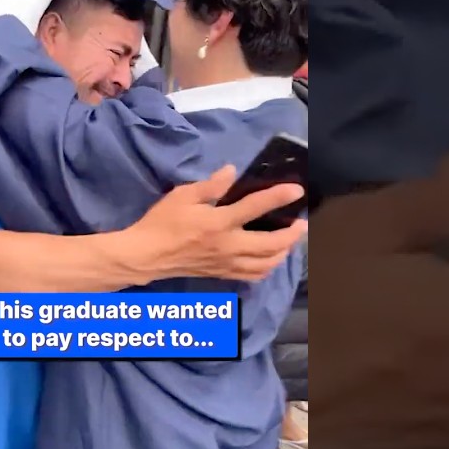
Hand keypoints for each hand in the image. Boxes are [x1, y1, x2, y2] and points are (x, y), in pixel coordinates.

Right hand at [121, 166, 307, 282]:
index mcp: (219, 223)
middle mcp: (228, 246)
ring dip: (284, 252)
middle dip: (292, 234)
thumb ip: (210, 186)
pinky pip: (253, 275)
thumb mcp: (182, 196)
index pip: (256, 207)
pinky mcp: (222, 274)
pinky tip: (270, 259)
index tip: (297, 190)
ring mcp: (227, 264)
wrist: (146, 255)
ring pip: (266, 264)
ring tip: (289, 241)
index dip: (279, 197)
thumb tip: (232, 172)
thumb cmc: (161, 223)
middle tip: (301, 223)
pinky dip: (267, 267)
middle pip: (271, 244)